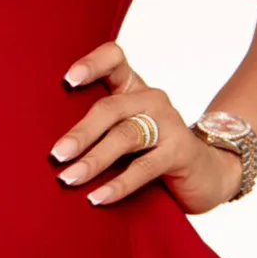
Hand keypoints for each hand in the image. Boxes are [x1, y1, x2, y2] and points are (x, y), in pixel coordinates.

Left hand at [53, 40, 243, 213]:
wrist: (206, 174)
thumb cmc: (152, 153)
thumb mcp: (124, 135)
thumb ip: (96, 131)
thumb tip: (49, 152)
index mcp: (133, 88)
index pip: (114, 59)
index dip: (92, 65)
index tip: (67, 81)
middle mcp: (151, 99)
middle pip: (111, 108)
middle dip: (81, 133)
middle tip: (56, 155)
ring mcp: (169, 123)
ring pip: (125, 137)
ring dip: (94, 160)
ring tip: (69, 178)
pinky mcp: (180, 151)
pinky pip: (144, 168)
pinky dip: (118, 184)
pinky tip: (97, 198)